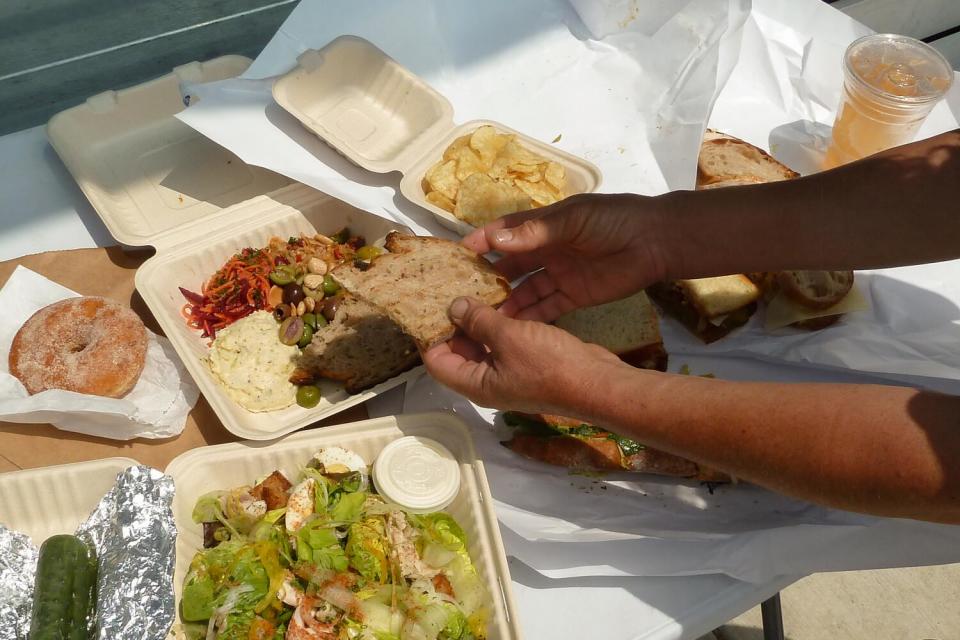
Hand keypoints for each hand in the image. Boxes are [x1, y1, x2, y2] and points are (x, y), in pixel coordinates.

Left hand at [422, 296, 628, 413]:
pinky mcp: (527, 361)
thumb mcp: (508, 337)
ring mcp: (508, 372)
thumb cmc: (548, 364)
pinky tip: (499, 295)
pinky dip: (498, 321)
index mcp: (475, 383)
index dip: (427, 335)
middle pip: (458, 351)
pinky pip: (504, 341)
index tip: (426, 305)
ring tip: (469, 285)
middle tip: (446, 288)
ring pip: (483, 343)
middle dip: (452, 322)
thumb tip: (452, 306)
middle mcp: (487, 381)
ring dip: (477, 318)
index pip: (436, 362)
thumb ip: (478, 320)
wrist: (596, 381)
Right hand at [462, 193, 669, 321]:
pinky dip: (529, 316)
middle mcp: (547, 250)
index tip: (457, 257)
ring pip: (525, 291)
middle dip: (488, 278)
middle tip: (462, 295)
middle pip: (510, 266)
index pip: (505, 233)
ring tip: (481, 317)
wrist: (655, 241)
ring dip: (505, 302)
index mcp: (544, 225)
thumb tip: (495, 241)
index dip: (482, 243)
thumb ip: (535, 232)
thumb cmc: (613, 220)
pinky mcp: (574, 296)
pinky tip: (509, 327)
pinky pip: (546, 308)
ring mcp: (560, 274)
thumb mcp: (573, 220)